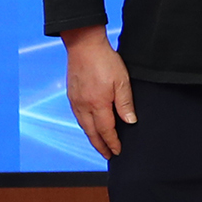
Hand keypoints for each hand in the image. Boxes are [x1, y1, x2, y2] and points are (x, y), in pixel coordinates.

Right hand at [60, 25, 135, 157]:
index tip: (117, 151)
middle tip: (108, 155)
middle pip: (91, 132)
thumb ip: (125, 103)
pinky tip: (89, 126)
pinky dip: (85, 125)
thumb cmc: (105, 61)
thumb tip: (130, 122)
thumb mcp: (122, 81)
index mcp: (98, 104)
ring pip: (83, 125)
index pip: (106, 130)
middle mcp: (83, 106)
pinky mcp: (72, 95)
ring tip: (100, 144)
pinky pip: (78, 116)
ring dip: (91, 137)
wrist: (84, 46)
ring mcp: (75, 101)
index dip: (112, 142)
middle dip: (100, 146)